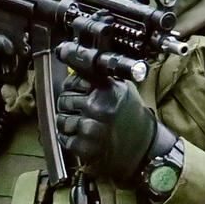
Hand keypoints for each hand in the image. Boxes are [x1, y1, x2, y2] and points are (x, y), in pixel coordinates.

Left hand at [54, 67, 169, 184]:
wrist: (142, 144)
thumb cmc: (129, 114)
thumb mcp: (121, 86)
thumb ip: (97, 75)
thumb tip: (69, 56)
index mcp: (107, 88)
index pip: (73, 80)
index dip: (72, 85)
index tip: (75, 89)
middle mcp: (99, 106)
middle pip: (64, 99)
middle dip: (69, 104)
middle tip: (82, 109)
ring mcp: (91, 128)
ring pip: (61, 119)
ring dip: (67, 122)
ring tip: (82, 123)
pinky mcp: (85, 147)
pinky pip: (63, 137)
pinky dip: (69, 138)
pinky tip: (83, 136)